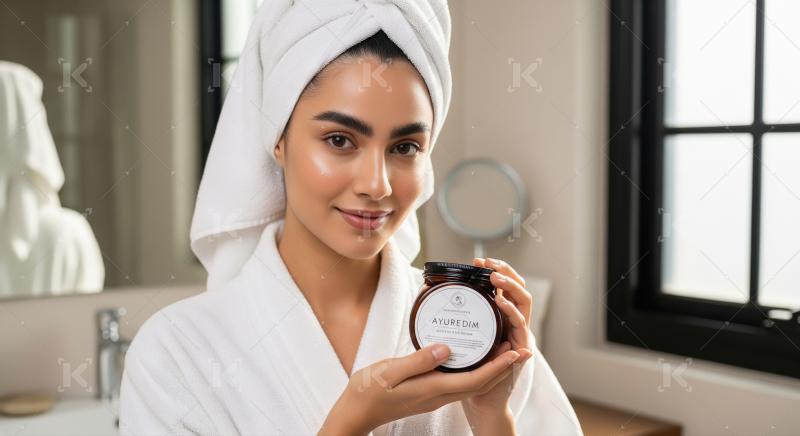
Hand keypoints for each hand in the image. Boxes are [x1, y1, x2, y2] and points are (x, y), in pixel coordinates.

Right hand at [319, 342, 522, 434]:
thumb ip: (418, 360)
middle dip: (502, 367)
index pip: (475, 379)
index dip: (498, 366)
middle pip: (480, 383)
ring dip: (490, 368)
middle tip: (517, 346)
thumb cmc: (368, 392)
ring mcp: (434, 395)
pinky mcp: (429, 392)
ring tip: (500, 347)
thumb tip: (446, 349)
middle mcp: (439, 395)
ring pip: (472, 383)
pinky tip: (470, 354)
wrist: (357, 413)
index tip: (514, 351)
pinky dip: (473, 369)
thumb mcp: (390, 371)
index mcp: (433, 389)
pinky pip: (459, 382)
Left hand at [461, 257, 533, 419]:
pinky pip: (520, 326)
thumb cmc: (471, 371)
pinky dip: (512, 311)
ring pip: (524, 302)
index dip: (496, 270)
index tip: (478, 260)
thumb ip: (458, 321)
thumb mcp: (463, 337)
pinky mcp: (521, 350)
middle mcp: (514, 324)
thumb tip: (441, 298)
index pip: (506, 287)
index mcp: (502, 318)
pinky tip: (500, 302)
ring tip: (494, 277)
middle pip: (518, 289)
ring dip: (511, 286)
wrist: (483, 403)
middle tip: (487, 262)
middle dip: (506, 271)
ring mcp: (520, 335)